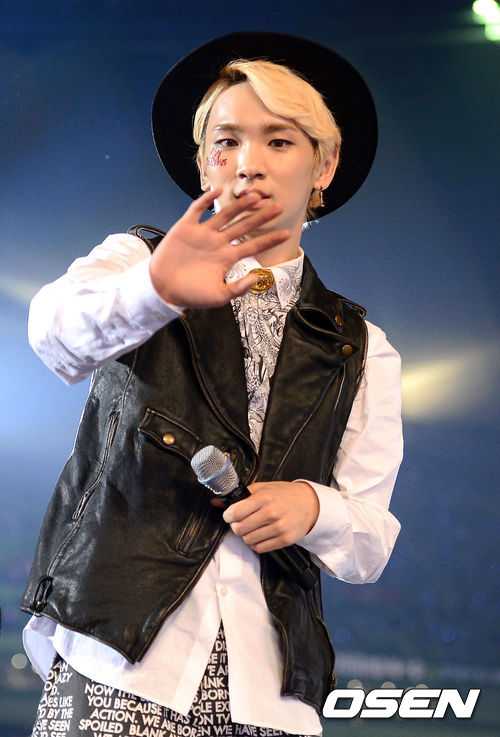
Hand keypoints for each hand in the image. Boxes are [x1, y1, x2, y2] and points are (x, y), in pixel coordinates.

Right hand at [149, 188, 288, 307]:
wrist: (163, 289)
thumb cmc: (191, 295)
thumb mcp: (219, 296)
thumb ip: (238, 288)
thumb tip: (258, 278)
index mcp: (227, 258)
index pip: (253, 246)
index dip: (269, 239)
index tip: (287, 234)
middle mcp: (218, 243)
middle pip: (243, 226)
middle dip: (260, 216)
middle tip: (278, 207)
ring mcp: (202, 234)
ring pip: (225, 215)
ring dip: (240, 205)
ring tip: (256, 196)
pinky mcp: (186, 228)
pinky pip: (197, 210)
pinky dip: (206, 201)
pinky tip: (218, 191)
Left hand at [220, 480, 319, 552]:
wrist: (310, 504)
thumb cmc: (285, 494)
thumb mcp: (264, 488)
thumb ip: (241, 494)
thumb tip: (216, 501)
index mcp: (265, 497)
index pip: (235, 512)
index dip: (228, 516)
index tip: (229, 515)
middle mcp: (272, 513)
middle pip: (239, 528)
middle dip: (236, 526)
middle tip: (240, 522)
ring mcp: (279, 528)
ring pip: (248, 540)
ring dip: (246, 536)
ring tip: (251, 528)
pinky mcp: (285, 540)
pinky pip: (260, 548)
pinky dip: (256, 544)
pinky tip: (259, 535)